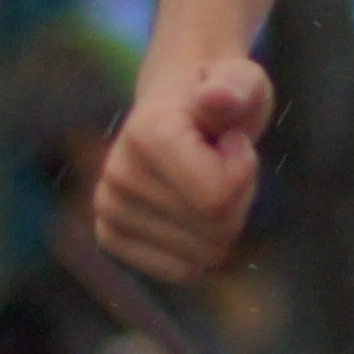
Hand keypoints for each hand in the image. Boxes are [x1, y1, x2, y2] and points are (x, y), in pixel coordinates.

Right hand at [97, 57, 273, 281]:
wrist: (178, 107)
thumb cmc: (220, 96)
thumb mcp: (243, 81)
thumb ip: (237, 88)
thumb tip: (215, 98)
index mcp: (146, 134)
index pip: (218, 198)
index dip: (244, 171)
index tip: (230, 141)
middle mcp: (117, 174)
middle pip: (216, 231)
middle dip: (236, 200)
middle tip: (219, 162)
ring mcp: (108, 208)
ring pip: (204, 255)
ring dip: (220, 223)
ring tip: (203, 181)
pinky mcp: (109, 235)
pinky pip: (180, 271)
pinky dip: (198, 248)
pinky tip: (188, 211)